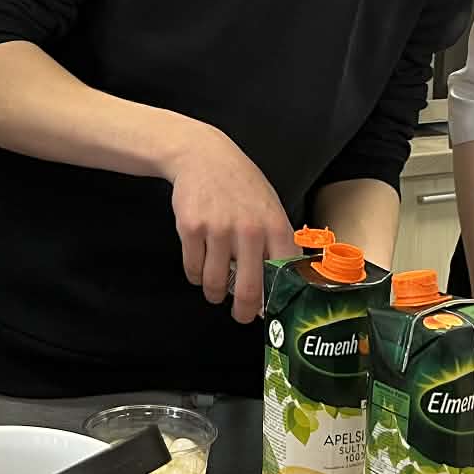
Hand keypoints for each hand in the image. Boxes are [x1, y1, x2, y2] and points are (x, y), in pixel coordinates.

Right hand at [165, 123, 295, 324]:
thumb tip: (283, 285)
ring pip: (215, 284)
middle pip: (249, 290)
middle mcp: (249, 230)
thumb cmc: (241, 186)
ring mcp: (218, 230)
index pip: (282, 277)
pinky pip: (192, 270)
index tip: (271, 314)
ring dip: (214, 293)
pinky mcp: (191, 229)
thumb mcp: (270, 207)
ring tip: (215, 290)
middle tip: (241, 316)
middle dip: (244, 313)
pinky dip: (195, 276)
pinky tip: (200, 268)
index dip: (276, 302)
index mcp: (275, 226)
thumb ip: (277, 243)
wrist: (203, 156)